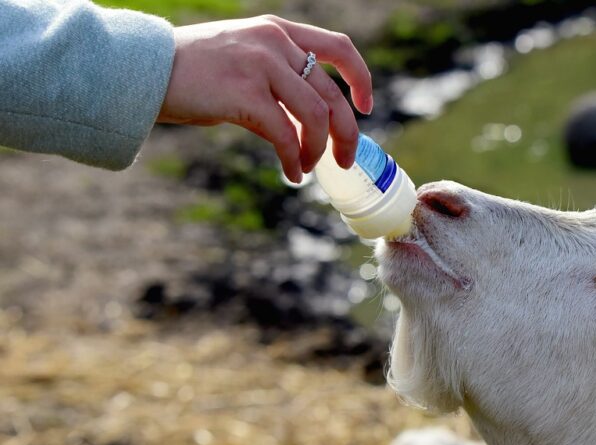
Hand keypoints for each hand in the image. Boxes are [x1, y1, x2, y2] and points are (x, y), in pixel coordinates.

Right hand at [157, 15, 372, 182]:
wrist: (141, 69)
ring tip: (307, 167)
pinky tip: (291, 173)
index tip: (365, 107)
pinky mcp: (245, 94)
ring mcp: (260, 66)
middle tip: (346, 160)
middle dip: (346, 133)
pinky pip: (286, 135)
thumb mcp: (242, 59)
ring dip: (318, 150)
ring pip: (315, 116)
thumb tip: (308, 121)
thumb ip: (277, 77)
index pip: (339, 48)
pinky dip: (295, 160)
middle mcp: (274, 43)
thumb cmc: (190, 72)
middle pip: (332, 94)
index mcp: (277, 31)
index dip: (360, 79)